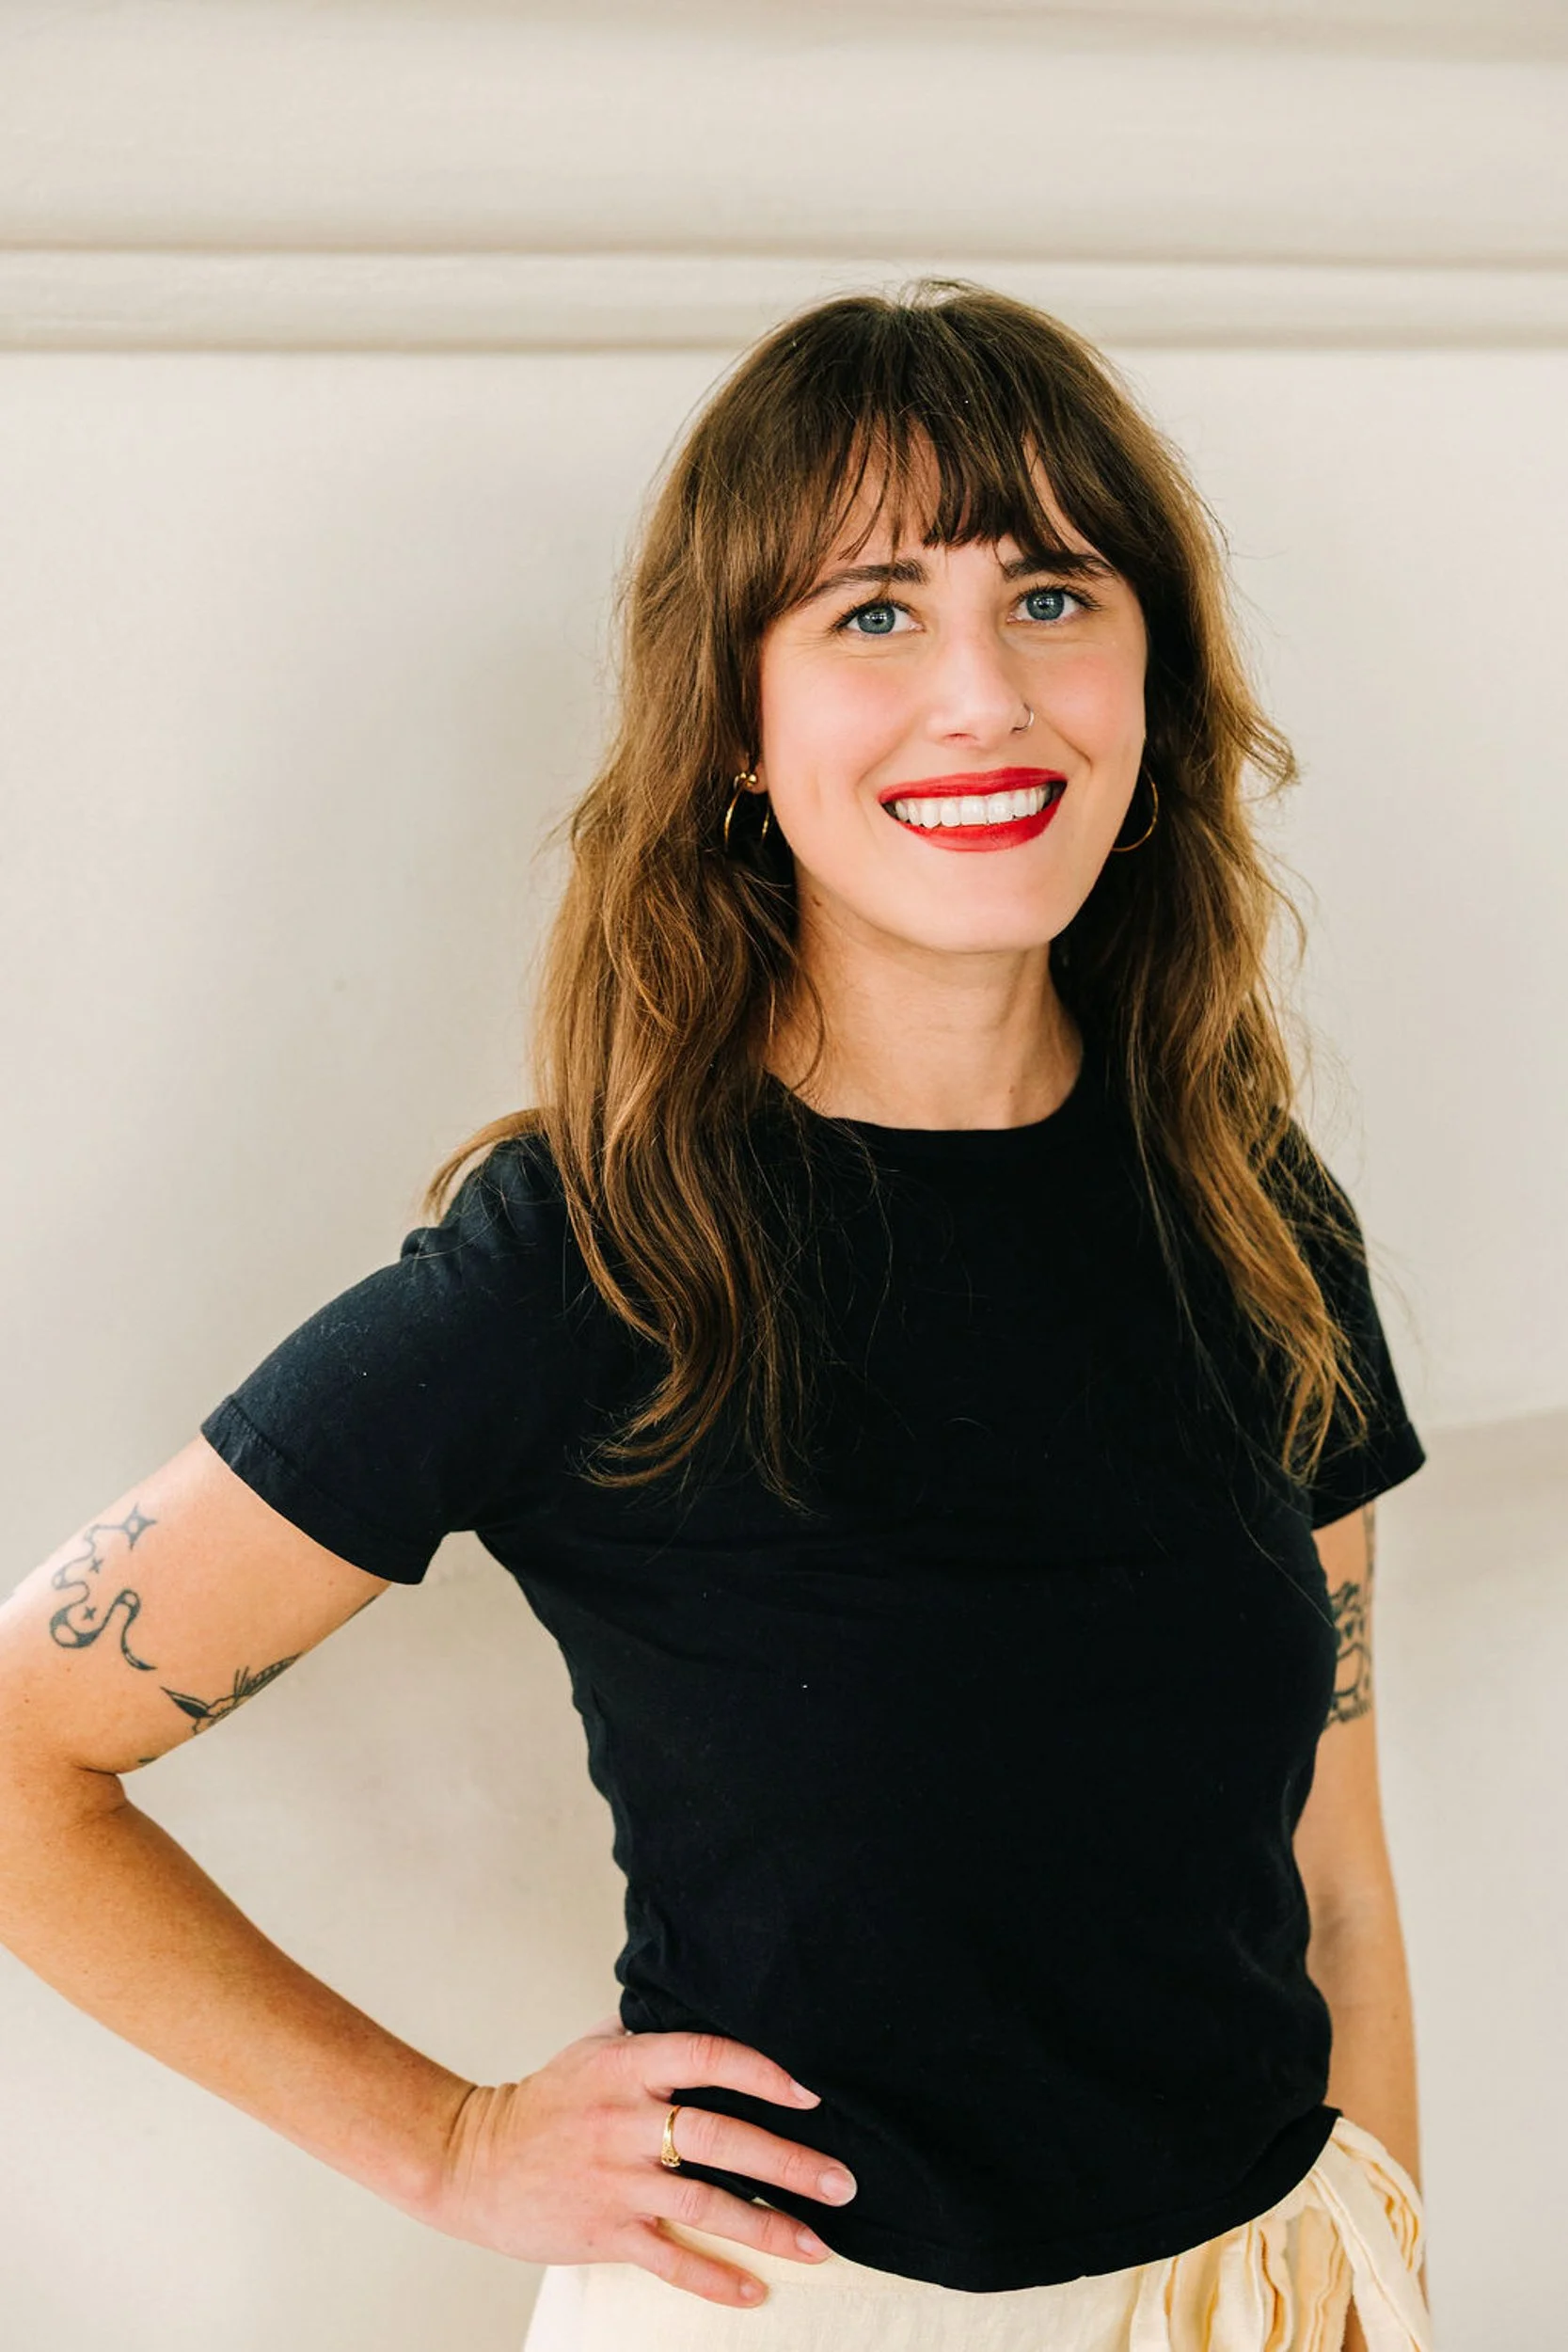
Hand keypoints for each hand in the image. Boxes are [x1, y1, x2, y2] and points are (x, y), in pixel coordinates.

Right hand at [422, 2011, 857, 2305]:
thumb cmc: (546, 2099)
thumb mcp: (594, 2048)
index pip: (708, 2055)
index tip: (812, 2094)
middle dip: (789, 2163)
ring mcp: (615, 2180)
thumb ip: (652, 2031)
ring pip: (705, 2204)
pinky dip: (716, 2278)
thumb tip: (714, 2001)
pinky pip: (669, 2260)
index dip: (764, 2072)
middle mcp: (624, 2121)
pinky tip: (757, 2291)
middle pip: (720, 2137)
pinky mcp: (603, 2232)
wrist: (473, 2161)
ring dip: (769, 2227)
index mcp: (626, 2066)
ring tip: (820, 2246)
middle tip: (843, 2182)